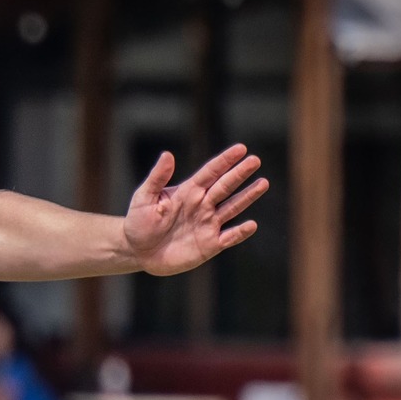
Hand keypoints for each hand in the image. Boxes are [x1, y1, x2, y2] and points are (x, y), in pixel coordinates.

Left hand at [125, 144, 267, 277]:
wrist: (137, 250)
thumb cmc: (139, 221)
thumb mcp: (144, 197)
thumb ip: (157, 178)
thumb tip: (167, 155)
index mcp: (189, 191)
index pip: (211, 172)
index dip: (225, 161)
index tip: (240, 149)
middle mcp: (202, 205)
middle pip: (225, 186)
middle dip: (240, 174)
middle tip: (255, 160)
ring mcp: (208, 224)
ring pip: (232, 208)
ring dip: (247, 197)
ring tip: (263, 183)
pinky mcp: (209, 245)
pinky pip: (228, 238)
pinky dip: (239, 233)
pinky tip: (251, 225)